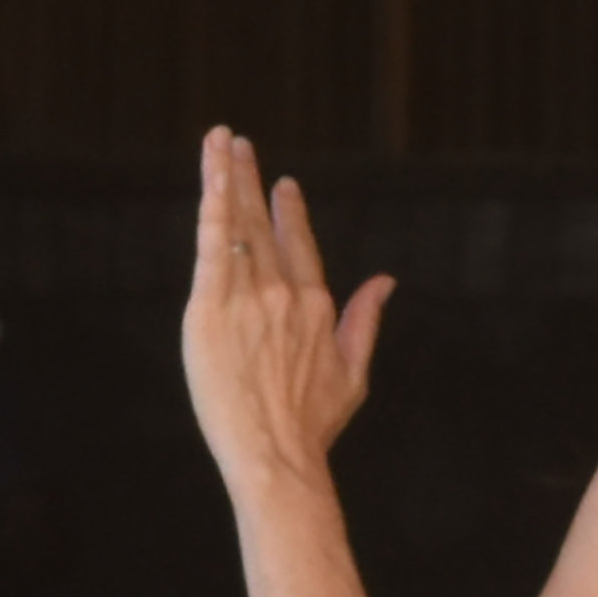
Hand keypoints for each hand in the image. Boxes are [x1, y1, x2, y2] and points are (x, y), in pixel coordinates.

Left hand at [180, 125, 388, 499]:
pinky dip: (213, 207)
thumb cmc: (311, 426)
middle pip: (262, 224)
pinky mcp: (211, 308)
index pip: (299, 244)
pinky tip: (213, 177)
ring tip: (218, 141)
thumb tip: (386, 280)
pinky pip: (211, 245)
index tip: (281, 184)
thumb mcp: (353, 373)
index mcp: (315, 305)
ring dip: (226, 177)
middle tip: (236, 143)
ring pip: (234, 225)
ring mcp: (248, 298)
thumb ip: (365, 320)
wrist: (276, 455)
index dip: (289, 211)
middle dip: (249, 179)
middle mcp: (284, 293)